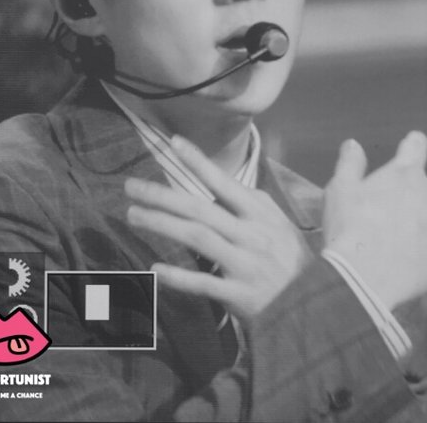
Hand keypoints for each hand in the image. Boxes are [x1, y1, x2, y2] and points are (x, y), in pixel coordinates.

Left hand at [125, 135, 310, 324]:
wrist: (317, 304)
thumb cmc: (292, 260)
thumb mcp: (279, 223)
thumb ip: (251, 203)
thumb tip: (221, 184)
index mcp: (260, 213)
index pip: (224, 182)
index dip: (198, 162)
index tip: (172, 143)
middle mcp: (251, 234)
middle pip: (199, 209)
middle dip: (162, 196)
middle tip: (130, 187)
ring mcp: (245, 264)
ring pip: (197, 238)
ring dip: (162, 225)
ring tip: (133, 215)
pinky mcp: (240, 295)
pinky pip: (204, 283)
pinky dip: (179, 276)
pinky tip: (154, 269)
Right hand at [323, 130, 426, 309]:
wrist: (366, 278)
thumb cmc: (349, 227)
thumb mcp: (340, 190)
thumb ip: (350, 163)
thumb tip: (353, 144)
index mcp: (403, 174)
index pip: (416, 146)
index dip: (413, 144)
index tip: (411, 145)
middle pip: (425, 183)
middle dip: (414, 189)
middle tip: (395, 203)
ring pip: (426, 213)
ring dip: (418, 216)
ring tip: (401, 229)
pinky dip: (420, 242)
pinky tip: (411, 252)